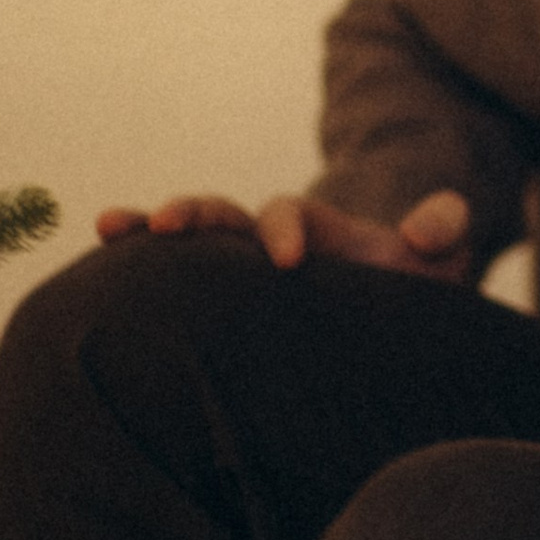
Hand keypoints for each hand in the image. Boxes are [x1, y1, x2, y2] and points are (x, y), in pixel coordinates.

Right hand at [93, 188, 473, 282]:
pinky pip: (176, 284)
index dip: (282, 229)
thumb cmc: (408, 296)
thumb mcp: (436, 264)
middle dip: (196, 213)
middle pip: (223, 213)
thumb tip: (429, 226)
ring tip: (108, 225)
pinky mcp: (224, 305)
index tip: (286, 263)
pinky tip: (97, 280)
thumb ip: (442, 232)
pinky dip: (137, 271)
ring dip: (147, 231)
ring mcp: (240, 272)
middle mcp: (267, 241)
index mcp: (313, 228)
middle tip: (168, 227)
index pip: (286, 212)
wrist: (387, 327)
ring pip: (188, 244)